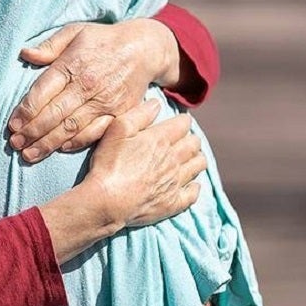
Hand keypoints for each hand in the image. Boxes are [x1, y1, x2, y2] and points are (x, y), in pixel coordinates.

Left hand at [7, 19, 180, 162]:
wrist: (144, 49)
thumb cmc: (103, 40)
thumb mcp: (75, 32)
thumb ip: (49, 46)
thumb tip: (25, 54)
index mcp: (72, 65)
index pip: (42, 92)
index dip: (25, 111)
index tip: (12, 125)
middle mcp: (87, 85)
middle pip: (53, 114)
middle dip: (31, 132)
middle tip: (15, 144)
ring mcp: (104, 101)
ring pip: (71, 128)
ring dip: (48, 143)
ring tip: (29, 154)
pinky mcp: (118, 113)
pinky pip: (95, 132)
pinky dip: (77, 142)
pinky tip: (60, 149)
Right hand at [83, 103, 202, 228]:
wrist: (107, 201)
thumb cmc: (109, 164)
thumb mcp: (117, 130)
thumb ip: (139, 114)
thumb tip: (156, 104)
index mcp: (161, 139)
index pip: (184, 123)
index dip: (181, 120)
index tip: (177, 122)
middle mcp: (173, 159)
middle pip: (194, 143)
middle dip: (190, 138)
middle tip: (182, 140)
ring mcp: (175, 182)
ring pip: (198, 165)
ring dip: (196, 159)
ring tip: (187, 159)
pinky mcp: (173, 202)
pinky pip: (194, 193)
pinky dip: (194, 186)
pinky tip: (188, 184)